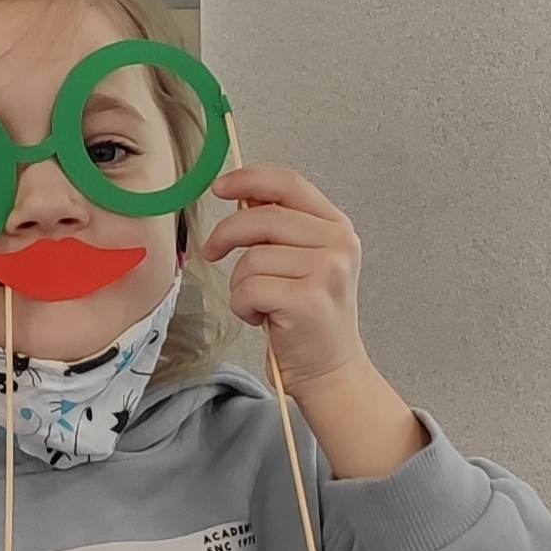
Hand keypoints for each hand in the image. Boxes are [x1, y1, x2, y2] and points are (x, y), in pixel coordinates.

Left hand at [201, 164, 424, 479]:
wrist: (332, 372)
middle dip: (226, 236)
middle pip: (260, 218)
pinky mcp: (307, 300)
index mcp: (337, 226)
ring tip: (261, 303)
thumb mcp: (303, 262)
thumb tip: (240, 196)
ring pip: (250, 258)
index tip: (219, 187)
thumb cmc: (308, 318)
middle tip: (213, 253)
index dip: (248, 179)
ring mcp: (326, 271)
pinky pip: (247, 288)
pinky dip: (243, 306)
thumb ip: (280, 228)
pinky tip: (262, 318)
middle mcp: (338, 244)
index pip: (288, 183)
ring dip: (240, 285)